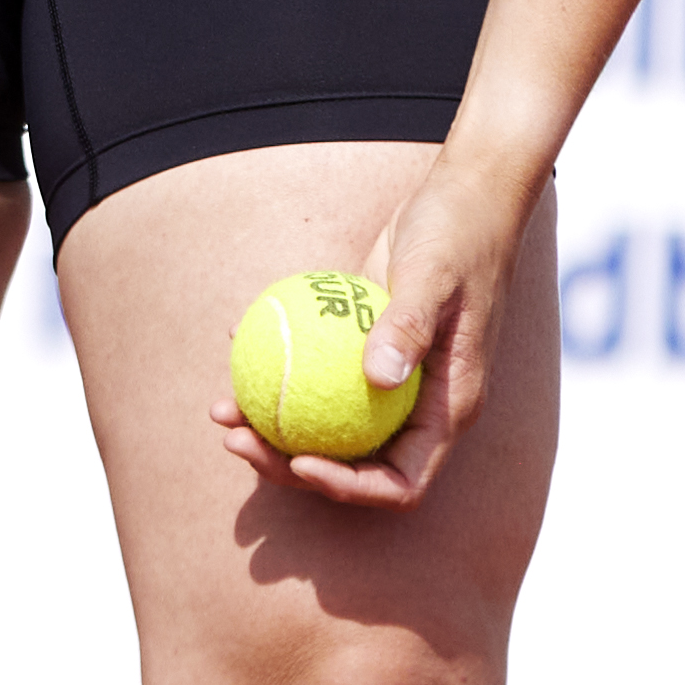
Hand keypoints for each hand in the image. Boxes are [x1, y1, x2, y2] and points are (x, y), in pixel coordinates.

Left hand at [226, 141, 543, 511]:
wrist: (464, 197)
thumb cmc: (461, 234)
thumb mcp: (436, 275)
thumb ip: (410, 326)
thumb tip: (378, 378)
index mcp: (447, 410)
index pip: (400, 483)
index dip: (348, 487)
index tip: (299, 459)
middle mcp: (416, 409)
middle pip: (351, 466)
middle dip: (288, 464)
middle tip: (235, 437)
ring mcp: (388, 384)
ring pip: (325, 427)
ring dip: (270, 427)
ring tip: (219, 407)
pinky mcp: (362, 351)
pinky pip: (314, 375)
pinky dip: (277, 369)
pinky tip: (235, 339)